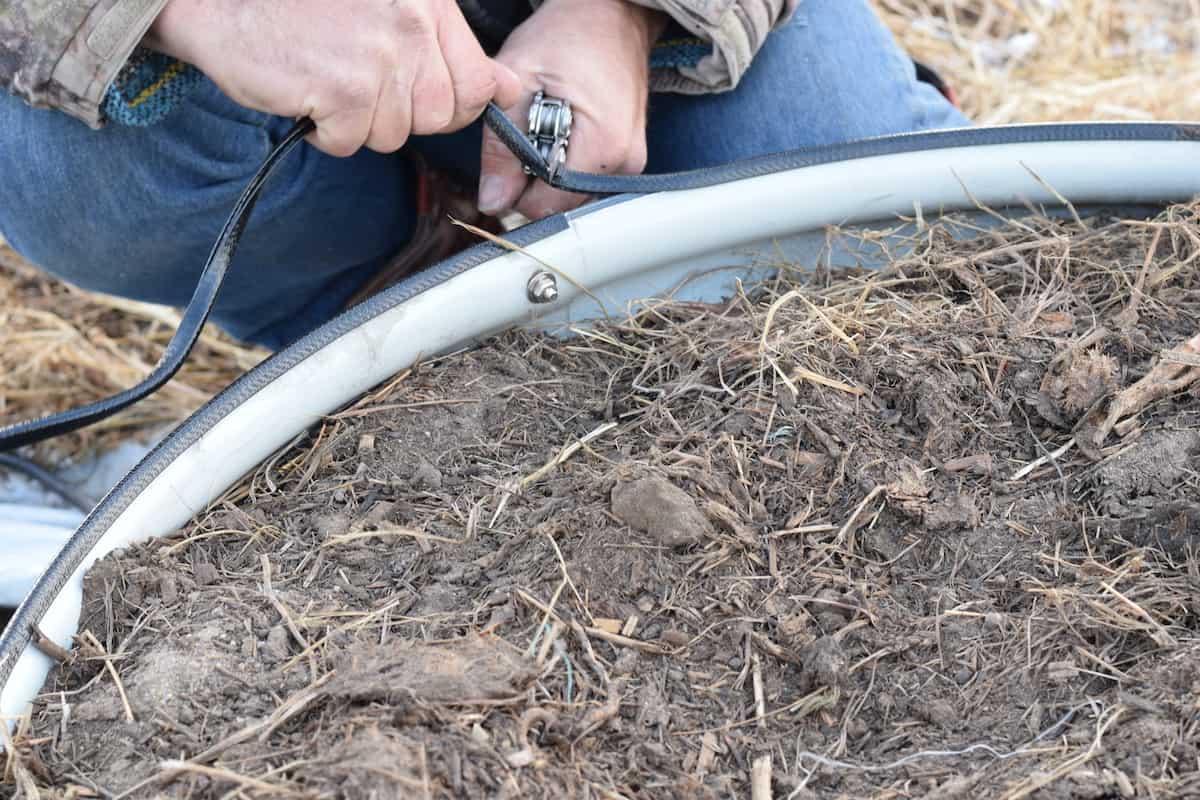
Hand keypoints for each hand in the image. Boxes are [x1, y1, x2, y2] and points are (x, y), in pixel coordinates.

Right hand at [146, 0, 522, 156]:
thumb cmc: (298, 4)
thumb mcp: (388, 8)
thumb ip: (450, 48)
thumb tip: (508, 87)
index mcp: (426, 2)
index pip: (475, 81)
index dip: (449, 104)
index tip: (416, 96)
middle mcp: (409, 24)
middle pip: (437, 115)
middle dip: (400, 114)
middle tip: (357, 83)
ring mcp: (378, 57)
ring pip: (395, 133)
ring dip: (359, 122)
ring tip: (326, 77)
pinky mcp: (343, 91)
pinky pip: (353, 142)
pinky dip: (325, 130)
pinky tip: (306, 91)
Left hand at [477, 0, 665, 218]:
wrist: (611, 15)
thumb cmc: (567, 36)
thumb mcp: (519, 83)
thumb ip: (501, 148)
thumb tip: (492, 202)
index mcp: (605, 147)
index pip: (547, 205)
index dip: (514, 189)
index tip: (505, 155)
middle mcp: (627, 164)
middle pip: (561, 203)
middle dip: (532, 180)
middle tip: (524, 134)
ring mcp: (632, 163)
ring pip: (572, 195)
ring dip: (548, 172)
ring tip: (545, 129)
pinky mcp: (630, 159)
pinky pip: (586, 180)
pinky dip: (565, 165)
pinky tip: (560, 134)